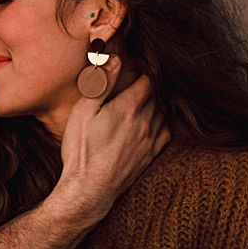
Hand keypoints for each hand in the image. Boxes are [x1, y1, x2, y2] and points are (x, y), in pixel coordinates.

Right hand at [51, 61, 170, 227]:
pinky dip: (161, 124)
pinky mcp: (150, 155)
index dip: (141, 74)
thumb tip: (116, 59)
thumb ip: (102, 84)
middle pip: (155, 97)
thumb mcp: (84, 112)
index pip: (147, 81)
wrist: (89, 190)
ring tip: (140, 105)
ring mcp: (150, 140)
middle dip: (147, 90)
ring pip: (161, 113)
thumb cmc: (81, 150)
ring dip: (154, 106)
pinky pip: (166, 133)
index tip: (134, 73)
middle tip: (134, 87)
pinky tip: (149, 124)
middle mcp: (144, 122)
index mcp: (128, 107)